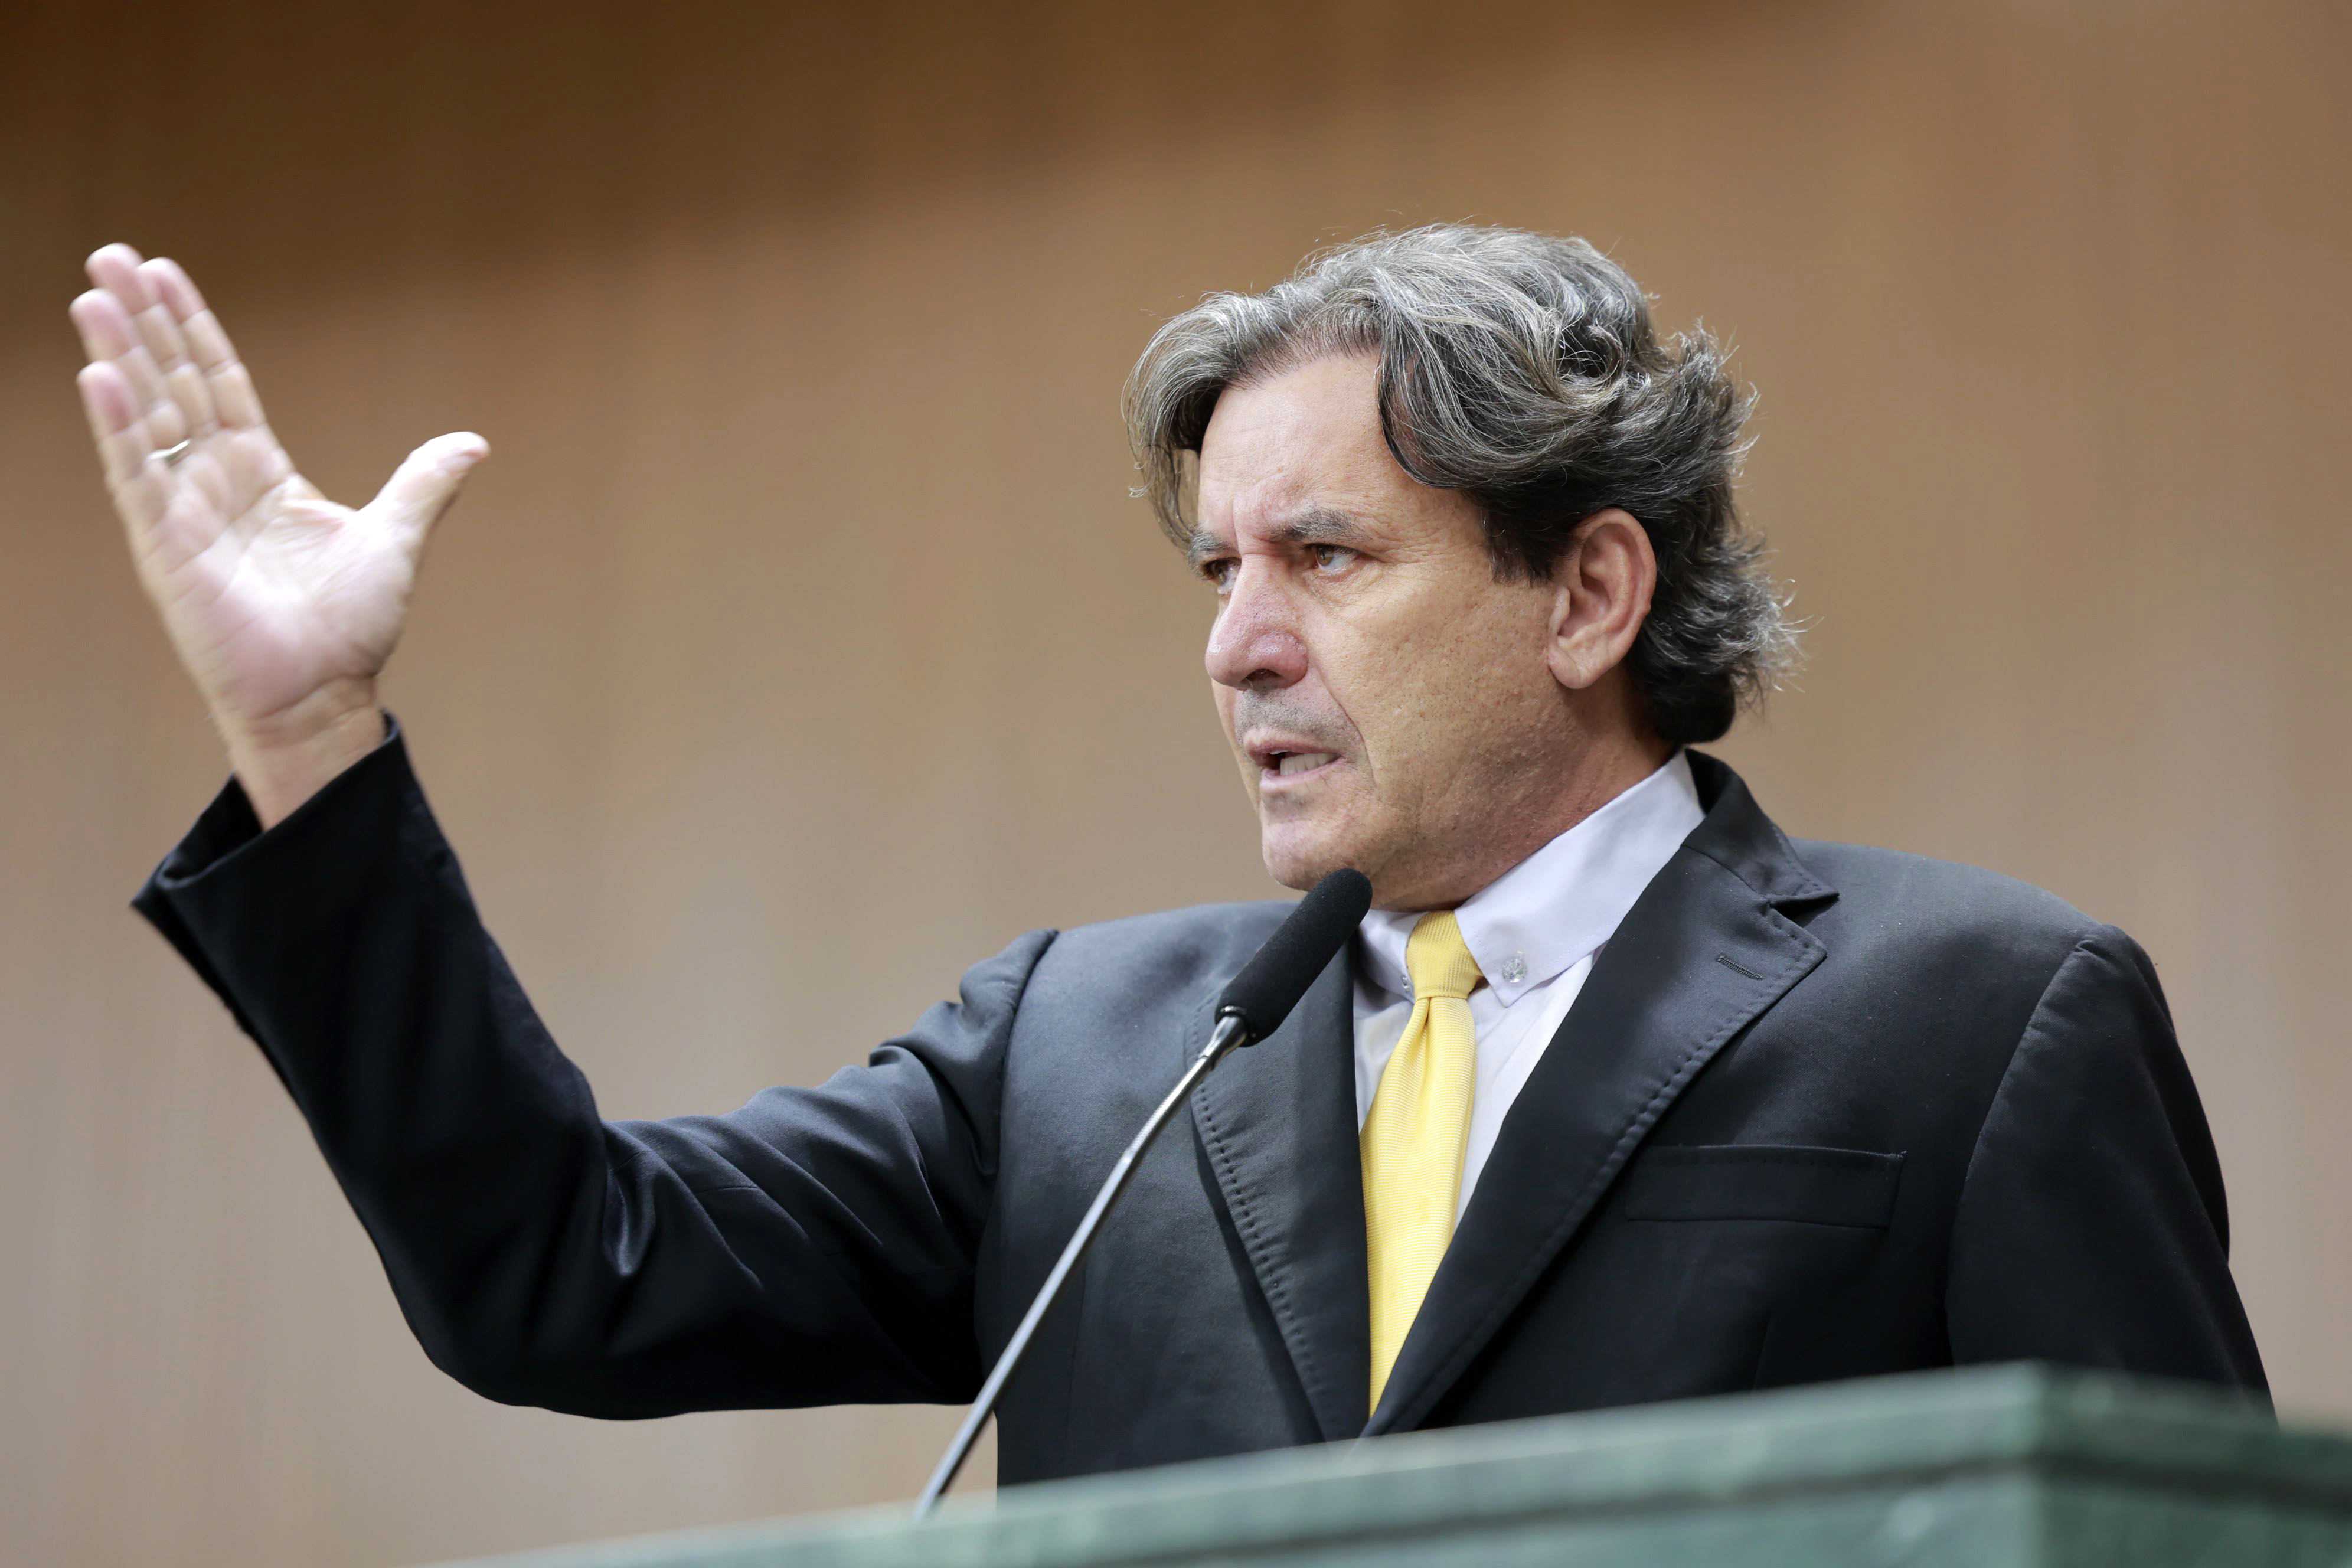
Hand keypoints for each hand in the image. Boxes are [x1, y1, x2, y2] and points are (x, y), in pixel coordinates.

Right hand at [71, 244, 485, 824]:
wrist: (323, 693)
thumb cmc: (350, 627)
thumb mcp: (395, 538)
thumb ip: (423, 484)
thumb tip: (472, 443)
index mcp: (259, 472)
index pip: (217, 382)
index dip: (193, 327)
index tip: (164, 272)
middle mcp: (211, 482)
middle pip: (170, 383)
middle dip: (141, 320)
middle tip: (110, 255)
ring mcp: (182, 510)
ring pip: (143, 416)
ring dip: (117, 354)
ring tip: (94, 294)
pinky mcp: (163, 546)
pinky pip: (134, 475)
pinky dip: (116, 426)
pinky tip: (96, 375)